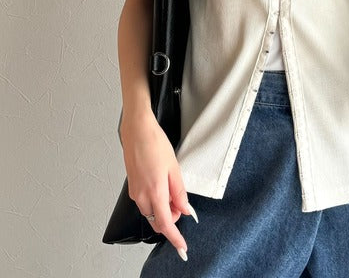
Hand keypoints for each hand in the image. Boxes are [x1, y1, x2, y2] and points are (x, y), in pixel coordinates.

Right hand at [119, 108, 194, 257]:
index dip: (175, 238)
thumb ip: (180, 192)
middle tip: (181, 203)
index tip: (182, 247)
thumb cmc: (155, 144)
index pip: (166, 224)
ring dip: (163, 208)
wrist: (137, 130)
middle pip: (157, 220)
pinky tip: (162, 185)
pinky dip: (156, 200)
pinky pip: (145, 202)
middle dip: (171, 218)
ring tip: (172, 188)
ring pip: (151, 211)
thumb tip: (185, 209)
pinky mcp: (132, 186)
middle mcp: (142, 196)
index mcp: (155, 192)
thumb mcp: (174, 168)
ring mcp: (135, 192)